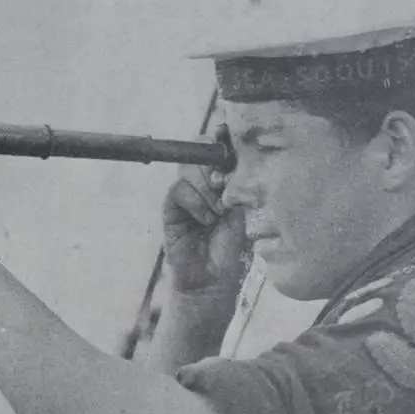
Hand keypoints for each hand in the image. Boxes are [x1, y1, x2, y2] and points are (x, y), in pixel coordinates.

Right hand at [162, 128, 248, 293]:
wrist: (214, 281)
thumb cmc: (232, 249)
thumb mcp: (243, 212)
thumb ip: (238, 185)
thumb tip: (236, 158)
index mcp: (221, 181)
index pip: (217, 149)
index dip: (220, 136)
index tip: (226, 132)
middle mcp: (201, 184)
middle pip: (199, 153)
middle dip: (214, 165)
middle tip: (224, 186)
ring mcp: (185, 196)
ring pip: (188, 171)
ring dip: (207, 190)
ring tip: (218, 213)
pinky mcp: (171, 209)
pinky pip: (178, 190)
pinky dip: (195, 203)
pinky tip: (206, 220)